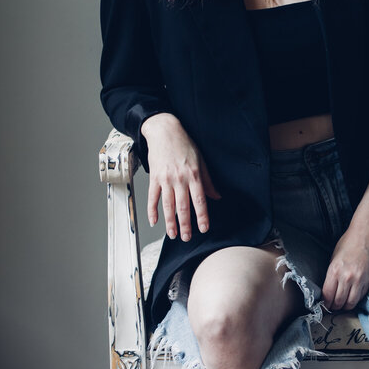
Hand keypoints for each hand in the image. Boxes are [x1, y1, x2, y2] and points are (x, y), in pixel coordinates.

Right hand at [141, 113, 220, 241]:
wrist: (164, 131)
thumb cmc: (184, 145)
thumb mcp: (201, 161)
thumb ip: (208, 181)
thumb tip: (217, 197)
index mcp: (194, 175)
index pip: (199, 200)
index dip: (202, 216)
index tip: (204, 228)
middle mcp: (180, 179)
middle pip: (183, 207)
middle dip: (185, 225)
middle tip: (187, 238)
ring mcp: (165, 179)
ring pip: (168, 205)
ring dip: (170, 222)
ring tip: (173, 235)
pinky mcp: (154, 178)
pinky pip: (153, 197)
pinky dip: (152, 211)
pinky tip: (154, 222)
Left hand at [322, 226, 368, 311]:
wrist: (367, 234)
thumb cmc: (349, 242)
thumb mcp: (334, 257)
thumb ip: (332, 274)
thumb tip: (329, 290)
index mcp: (334, 270)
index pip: (328, 295)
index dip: (325, 303)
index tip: (324, 305)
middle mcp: (347, 277)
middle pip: (338, 302)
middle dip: (334, 307)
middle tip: (332, 307)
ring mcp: (359, 280)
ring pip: (350, 303)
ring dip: (345, 307)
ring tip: (342, 305)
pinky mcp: (368, 280)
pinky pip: (360, 296)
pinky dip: (355, 300)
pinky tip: (351, 298)